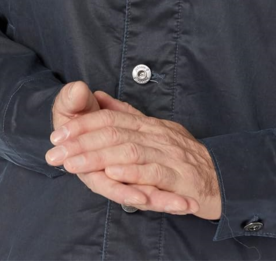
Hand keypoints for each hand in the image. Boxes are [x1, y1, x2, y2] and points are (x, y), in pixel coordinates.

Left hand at [45, 88, 221, 219]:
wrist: (222, 177)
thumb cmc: (184, 156)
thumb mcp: (155, 130)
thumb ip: (126, 115)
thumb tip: (99, 97)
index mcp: (149, 125)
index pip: (111, 117)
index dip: (83, 123)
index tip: (58, 132)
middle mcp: (157, 136)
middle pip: (114, 132)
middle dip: (80, 141)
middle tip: (54, 151)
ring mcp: (168, 156)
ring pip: (128, 151)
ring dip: (97, 157)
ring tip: (72, 163)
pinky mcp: (178, 179)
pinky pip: (153, 173)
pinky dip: (131, 172)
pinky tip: (112, 173)